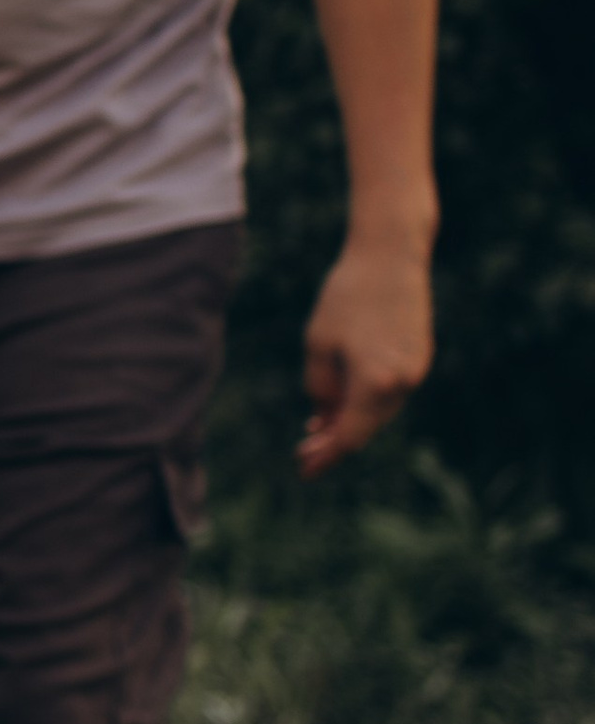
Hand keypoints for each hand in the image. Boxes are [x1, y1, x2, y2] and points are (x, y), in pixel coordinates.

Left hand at [299, 232, 432, 475]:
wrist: (391, 254)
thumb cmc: (347, 295)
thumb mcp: (318, 344)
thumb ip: (320, 388)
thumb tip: (327, 418)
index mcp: (375, 382)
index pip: (348, 436)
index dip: (325, 456)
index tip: (303, 469)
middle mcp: (403, 383)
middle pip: (366, 428)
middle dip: (335, 442)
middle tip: (304, 452)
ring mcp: (417, 370)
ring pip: (379, 411)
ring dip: (352, 421)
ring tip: (318, 428)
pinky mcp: (421, 356)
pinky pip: (391, 392)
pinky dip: (368, 401)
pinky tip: (345, 401)